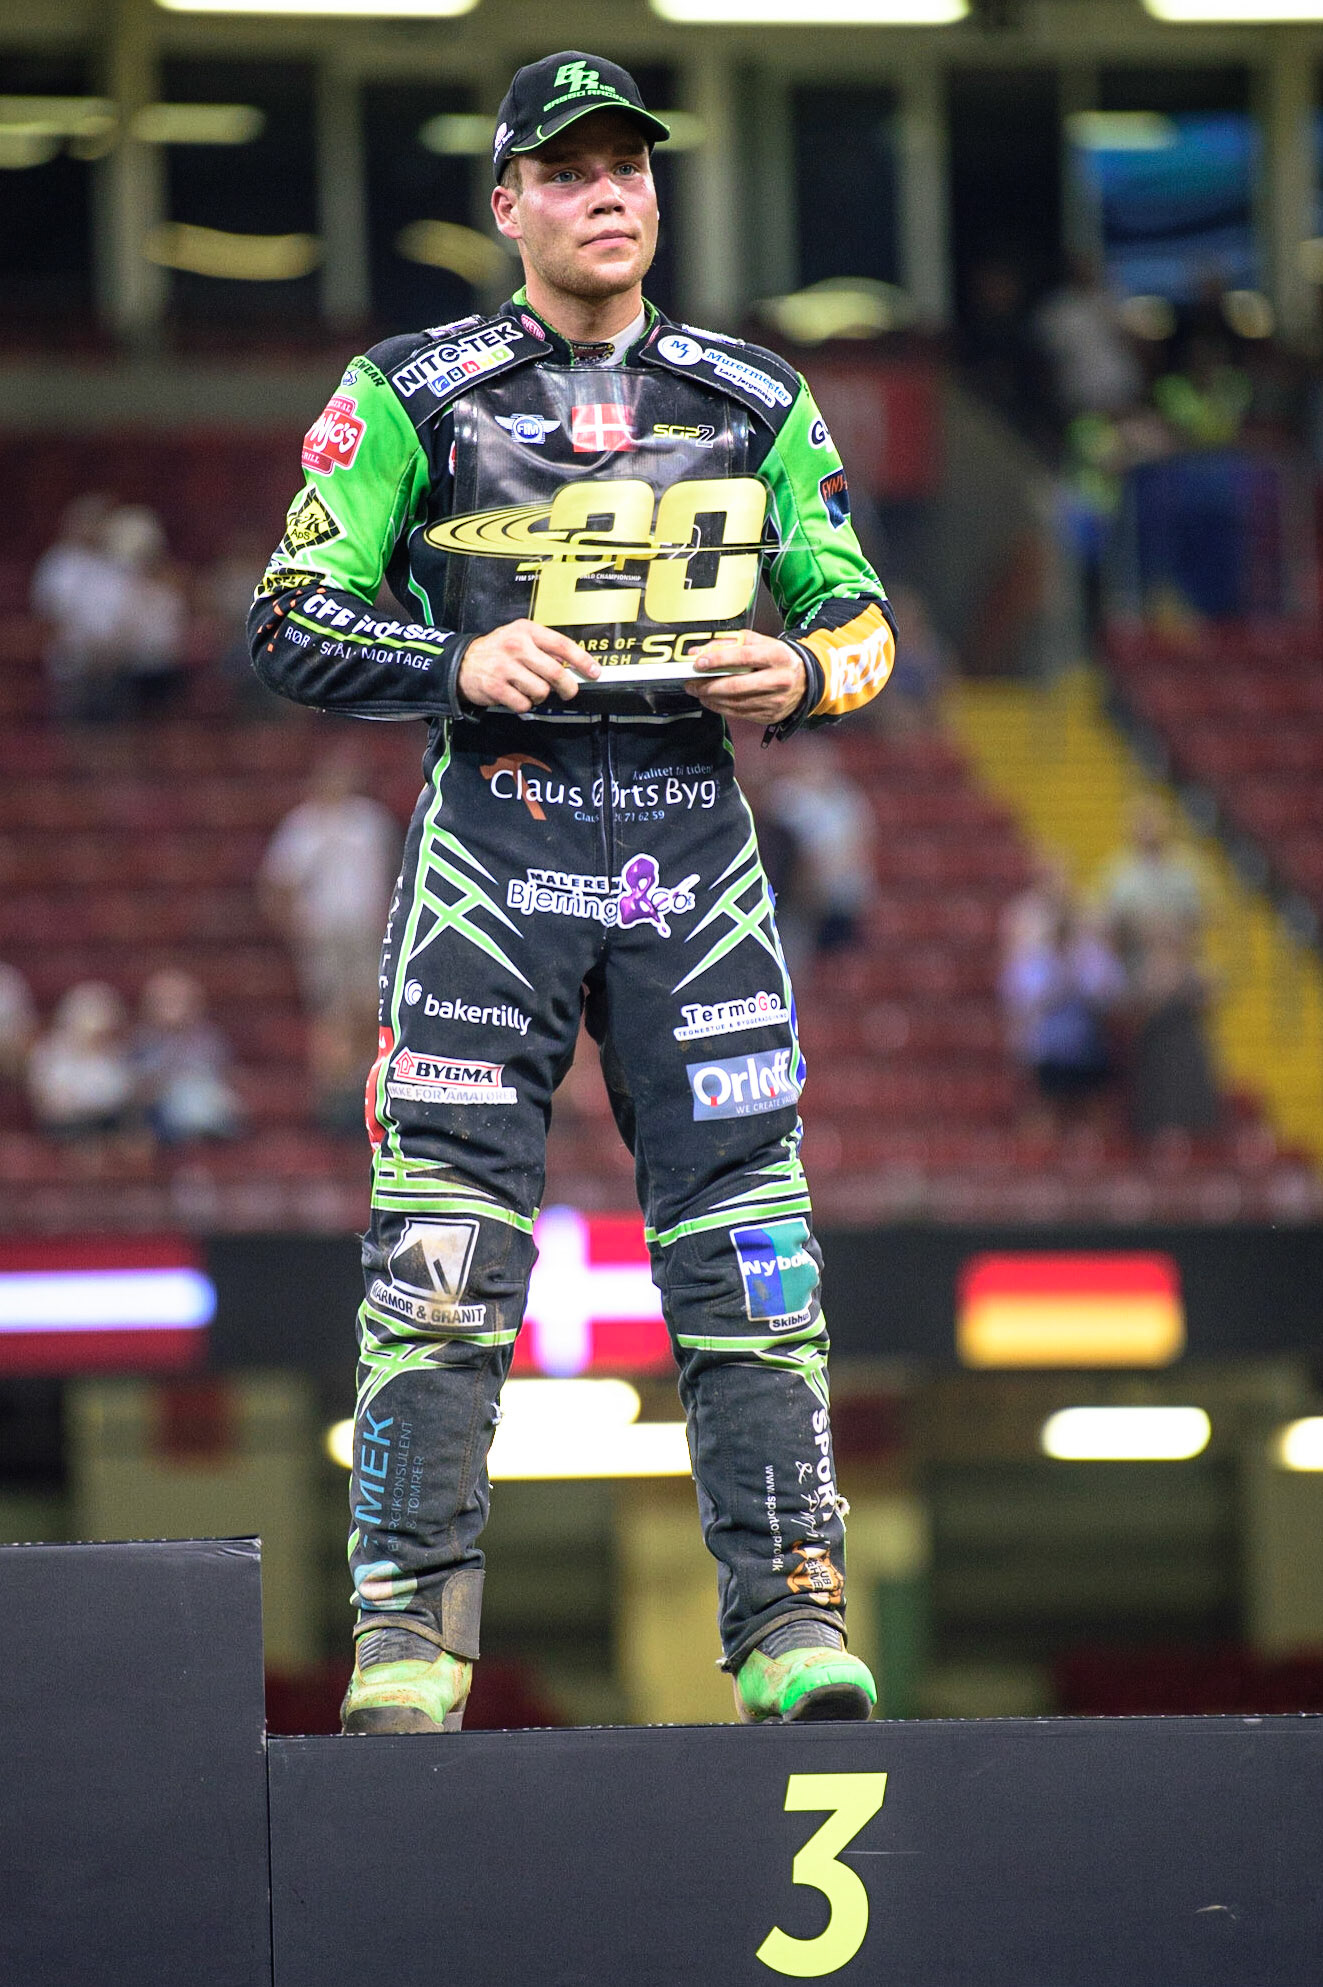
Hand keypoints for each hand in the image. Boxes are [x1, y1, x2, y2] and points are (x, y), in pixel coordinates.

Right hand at [459, 620, 599, 713]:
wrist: (462, 663)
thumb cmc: (498, 651)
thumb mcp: (518, 637)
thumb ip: (544, 647)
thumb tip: (574, 666)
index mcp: (526, 630)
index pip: (561, 644)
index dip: (582, 660)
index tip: (594, 672)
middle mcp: (516, 646)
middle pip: (555, 672)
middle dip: (567, 687)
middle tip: (568, 692)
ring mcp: (505, 667)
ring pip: (541, 691)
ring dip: (540, 696)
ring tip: (530, 690)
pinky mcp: (496, 687)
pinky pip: (524, 704)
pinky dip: (524, 704)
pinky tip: (516, 695)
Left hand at [685, 632, 806, 725]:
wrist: (806, 680)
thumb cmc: (778, 659)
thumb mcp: (760, 642)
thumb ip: (731, 643)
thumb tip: (701, 651)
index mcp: (777, 656)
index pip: (743, 657)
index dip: (718, 660)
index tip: (699, 663)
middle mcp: (778, 680)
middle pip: (736, 685)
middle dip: (708, 685)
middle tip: (692, 682)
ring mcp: (775, 701)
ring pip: (735, 703)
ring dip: (711, 698)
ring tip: (698, 690)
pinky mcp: (770, 715)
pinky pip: (739, 713)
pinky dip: (721, 708)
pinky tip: (711, 700)